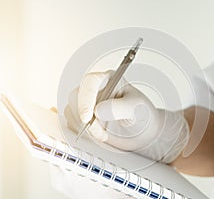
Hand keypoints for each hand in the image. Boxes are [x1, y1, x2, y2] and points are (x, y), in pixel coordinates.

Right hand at [64, 70, 189, 162]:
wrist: (141, 130)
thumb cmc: (141, 114)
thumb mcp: (136, 109)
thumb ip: (119, 108)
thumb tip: (98, 110)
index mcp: (109, 80)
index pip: (91, 82)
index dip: (86, 98)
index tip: (88, 117)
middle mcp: (95, 89)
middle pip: (76, 96)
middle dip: (84, 116)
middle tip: (99, 130)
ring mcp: (87, 102)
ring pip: (72, 110)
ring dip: (84, 126)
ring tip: (104, 133)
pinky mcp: (82, 115)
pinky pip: (72, 122)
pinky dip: (82, 131)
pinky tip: (99, 133)